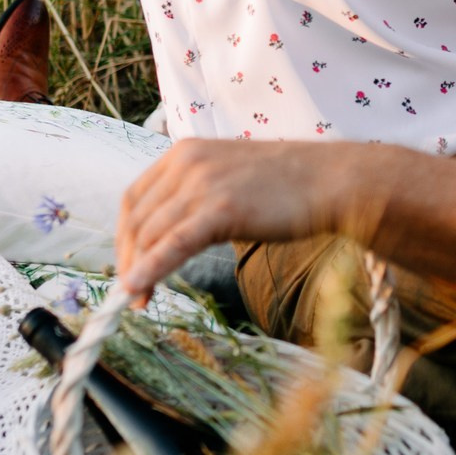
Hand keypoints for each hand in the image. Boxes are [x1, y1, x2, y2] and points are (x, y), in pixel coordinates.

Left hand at [114, 139, 362, 304]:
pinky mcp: (221, 209)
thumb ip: (197, 195)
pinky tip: (138, 289)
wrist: (331, 179)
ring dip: (137, 271)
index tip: (127, 265)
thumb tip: (173, 233)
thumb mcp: (228, 177)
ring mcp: (203, 184)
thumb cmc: (287, 184)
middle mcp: (186, 163)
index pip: (135, 198)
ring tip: (137, 301)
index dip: (124, 237)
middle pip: (137, 219)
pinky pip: (175, 243)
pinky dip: (150, 268)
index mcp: (184, 153)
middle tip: (129, 293)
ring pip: (151, 234)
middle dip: (127, 260)